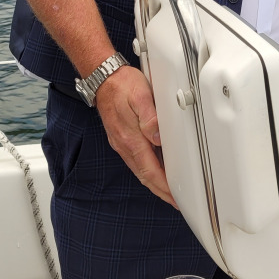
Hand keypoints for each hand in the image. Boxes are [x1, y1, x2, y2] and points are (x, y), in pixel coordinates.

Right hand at [96, 66, 174, 206]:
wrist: (103, 77)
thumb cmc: (122, 84)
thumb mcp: (140, 95)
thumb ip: (150, 116)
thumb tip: (157, 136)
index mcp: (131, 138)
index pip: (150, 170)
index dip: (163, 187)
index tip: (174, 198)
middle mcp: (125, 144)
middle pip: (145, 176)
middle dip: (160, 191)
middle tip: (175, 201)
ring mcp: (122, 142)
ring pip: (140, 170)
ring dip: (154, 182)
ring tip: (168, 190)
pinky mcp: (121, 137)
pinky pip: (136, 160)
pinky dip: (147, 170)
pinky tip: (155, 169)